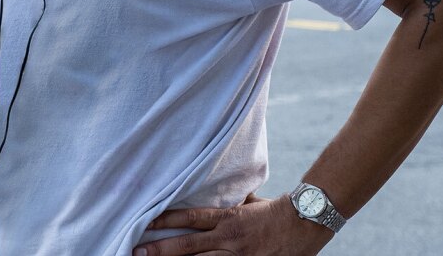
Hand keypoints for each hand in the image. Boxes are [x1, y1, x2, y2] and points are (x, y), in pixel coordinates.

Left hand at [133, 194, 332, 255]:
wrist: (305, 223)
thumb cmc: (275, 210)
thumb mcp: (248, 202)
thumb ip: (229, 202)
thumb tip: (212, 192)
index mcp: (228, 218)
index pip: (190, 218)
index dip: (166, 219)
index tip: (145, 221)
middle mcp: (229, 239)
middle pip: (188, 246)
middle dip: (161, 249)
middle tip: (137, 251)